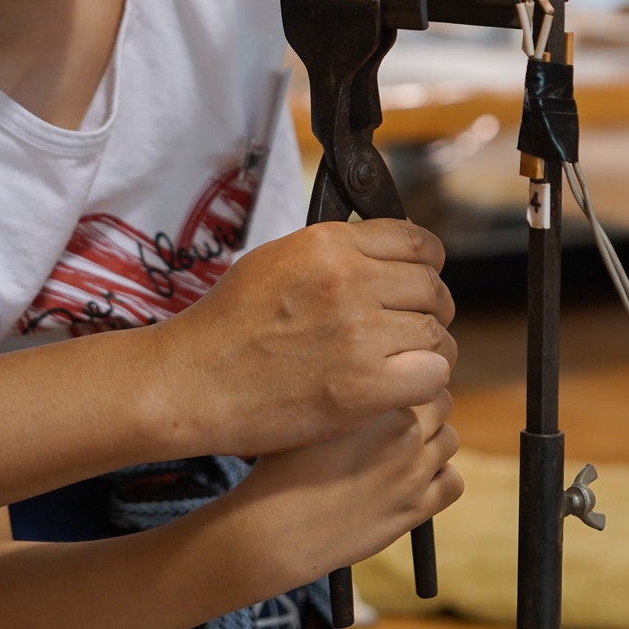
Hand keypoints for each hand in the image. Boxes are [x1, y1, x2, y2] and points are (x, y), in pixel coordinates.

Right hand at [146, 219, 456, 456]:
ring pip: (436, 333)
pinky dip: (424, 382)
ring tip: (401, 362)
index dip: (427, 264)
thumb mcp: (277, 260)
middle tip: (412, 328)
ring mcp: (360, 333)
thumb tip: (382, 254)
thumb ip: (333, 252)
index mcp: (329, 243)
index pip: (416, 241)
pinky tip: (400, 387)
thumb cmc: (227, 325)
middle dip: (429, 309)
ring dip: (426, 349)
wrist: (192, 381)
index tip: (419, 281)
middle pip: (431, 287)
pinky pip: (432, 375)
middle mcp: (350, 280)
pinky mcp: (365, 386)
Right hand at [231, 391, 462, 585]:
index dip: (408, 382)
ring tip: (400, 453)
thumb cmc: (283, 465)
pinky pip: (454, 482)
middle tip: (396, 424)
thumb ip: (354, 390)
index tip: (393, 393)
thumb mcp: (312, 410)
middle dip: (425, 409)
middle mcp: (403, 430)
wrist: (277, 529)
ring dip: (432, 442)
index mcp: (379, 399)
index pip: (422, 373)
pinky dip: (442, 478)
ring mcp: (414, 471)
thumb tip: (376, 379)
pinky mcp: (417, 508)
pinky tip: (414, 480)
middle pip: (442, 402)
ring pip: (450, 440)